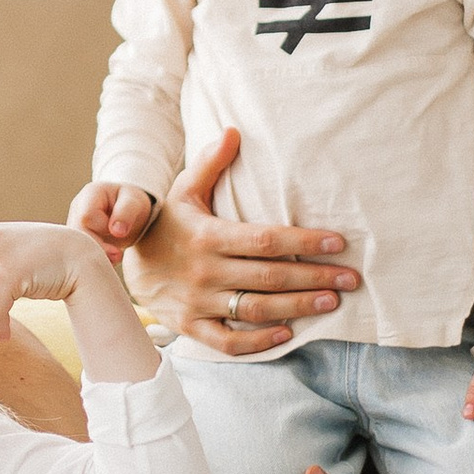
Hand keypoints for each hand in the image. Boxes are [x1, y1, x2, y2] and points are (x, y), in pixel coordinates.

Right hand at [71, 178, 158, 258]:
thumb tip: (116, 231)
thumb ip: (126, 213)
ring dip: (96, 256)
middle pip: (77, 233)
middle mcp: (77, 208)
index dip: (101, 230)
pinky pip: (81, 251)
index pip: (86, 217)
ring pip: (76, 245)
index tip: (120, 235)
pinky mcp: (78, 238)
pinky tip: (109, 260)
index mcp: (90, 194)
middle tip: (117, 255)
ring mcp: (75, 223)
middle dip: (97, 248)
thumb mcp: (134, 202)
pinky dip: (94, 258)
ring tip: (116, 258)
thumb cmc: (131, 202)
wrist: (129, 210)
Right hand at [125, 130, 360, 356]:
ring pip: (255, 309)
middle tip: (350, 279)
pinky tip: (287, 334)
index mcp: (207, 236)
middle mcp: (204, 271)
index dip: (304, 242)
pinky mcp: (190, 326)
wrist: (123, 263)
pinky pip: (227, 341)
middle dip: (315, 278)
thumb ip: (210, 163)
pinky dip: (258, 342)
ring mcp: (197, 302)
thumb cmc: (165, 224)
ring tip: (332, 302)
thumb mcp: (183, 191)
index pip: (265, 240)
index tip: (337, 243)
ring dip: (297, 307)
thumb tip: (234, 131)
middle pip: (269, 276)